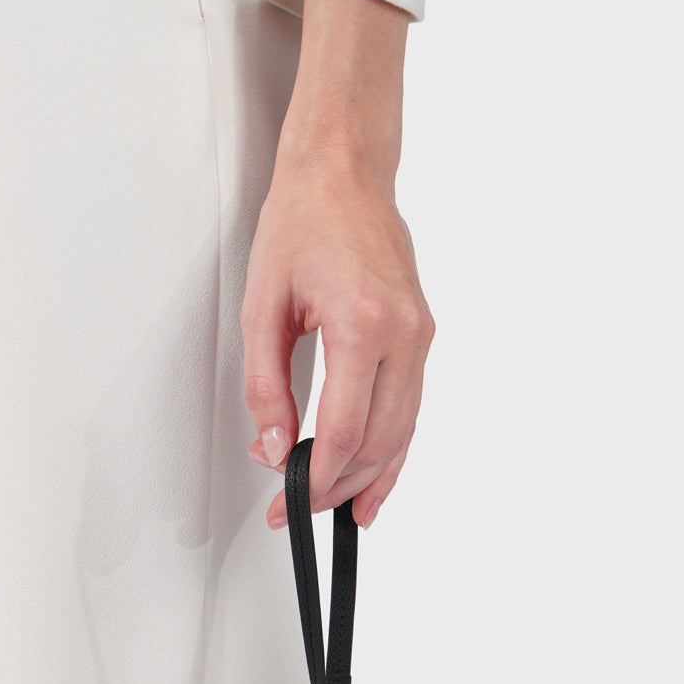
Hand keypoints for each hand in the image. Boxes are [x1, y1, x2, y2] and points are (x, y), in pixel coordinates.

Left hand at [240, 0, 433, 529]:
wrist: (344, 170)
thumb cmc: (303, 222)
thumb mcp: (262, 307)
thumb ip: (265, 386)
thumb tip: (271, 447)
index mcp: (362, 323)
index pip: (345, 431)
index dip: (315, 479)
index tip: (288, 501)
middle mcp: (402, 332)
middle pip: (380, 441)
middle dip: (339, 487)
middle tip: (300, 509)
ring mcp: (420, 333)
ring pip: (404, 431)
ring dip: (374, 477)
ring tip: (346, 513)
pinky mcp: (421, 333)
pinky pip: (411, 406)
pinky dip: (393, 446)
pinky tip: (376, 475)